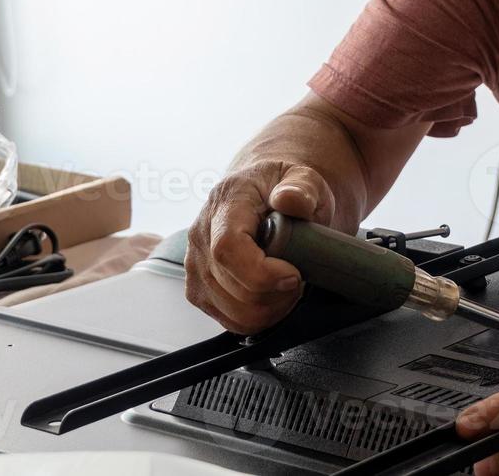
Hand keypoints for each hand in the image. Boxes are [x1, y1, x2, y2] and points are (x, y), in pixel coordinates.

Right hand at [184, 158, 340, 333]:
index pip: (227, 249)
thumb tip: (289, 199)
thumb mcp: (303, 177)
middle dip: (277, 293)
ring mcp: (196, 266)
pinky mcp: (200, 290)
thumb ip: (301, 187)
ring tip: (289, 285)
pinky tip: (275, 296)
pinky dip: (261, 318)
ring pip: (234, 313)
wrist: (262, 194)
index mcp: (225, 204)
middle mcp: (200, 236)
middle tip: (301, 276)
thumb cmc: (281, 188)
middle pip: (232, 288)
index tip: (294, 274)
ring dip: (272, 308)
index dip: (261, 273)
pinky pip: (231, 321)